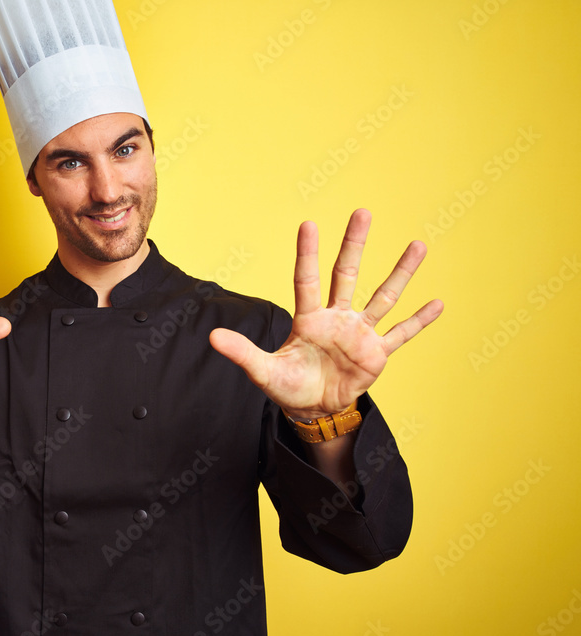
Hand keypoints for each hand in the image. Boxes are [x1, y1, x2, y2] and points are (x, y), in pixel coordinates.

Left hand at [209, 209, 442, 419]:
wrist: (313, 409)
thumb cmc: (288, 385)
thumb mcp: (263, 371)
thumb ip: (242, 352)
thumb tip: (212, 336)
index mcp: (308, 319)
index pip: (307, 279)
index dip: (307, 254)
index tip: (308, 224)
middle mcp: (337, 318)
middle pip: (347, 274)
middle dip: (354, 244)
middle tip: (363, 212)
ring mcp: (359, 333)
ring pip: (383, 297)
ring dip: (400, 273)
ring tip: (418, 246)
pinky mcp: (376, 354)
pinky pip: (401, 334)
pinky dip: (419, 321)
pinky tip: (438, 302)